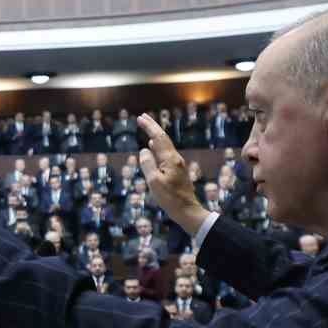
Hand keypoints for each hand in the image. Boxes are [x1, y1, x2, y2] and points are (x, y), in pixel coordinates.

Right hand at [137, 115, 207, 236]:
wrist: (187, 210)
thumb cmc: (170, 198)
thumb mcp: (154, 182)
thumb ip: (147, 164)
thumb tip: (144, 150)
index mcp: (170, 159)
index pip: (159, 138)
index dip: (149, 127)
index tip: (140, 118)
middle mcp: (175, 159)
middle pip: (163, 138)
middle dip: (153, 127)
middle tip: (143, 117)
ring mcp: (177, 165)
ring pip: (165, 145)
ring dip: (155, 136)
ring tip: (147, 129)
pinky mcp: (177, 171)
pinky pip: (165, 153)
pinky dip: (158, 146)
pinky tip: (153, 147)